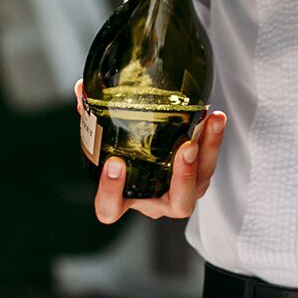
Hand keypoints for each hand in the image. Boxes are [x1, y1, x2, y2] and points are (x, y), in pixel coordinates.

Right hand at [81, 82, 228, 224]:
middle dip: (183, 177)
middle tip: (185, 148)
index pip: (110, 208)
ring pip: (200, 182)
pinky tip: (213, 117)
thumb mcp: (105, 136)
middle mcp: (155, 201)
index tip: (114, 162)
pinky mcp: (198, 176)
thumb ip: (93, 117)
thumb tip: (83, 89)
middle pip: (177, 204)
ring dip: (208, 150)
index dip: (111, 191)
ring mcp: (180, 191)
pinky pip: (208, 162)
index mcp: (124, 199)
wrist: (150, 152)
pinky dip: (212, 139)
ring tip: (210, 121)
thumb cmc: (123, 151)